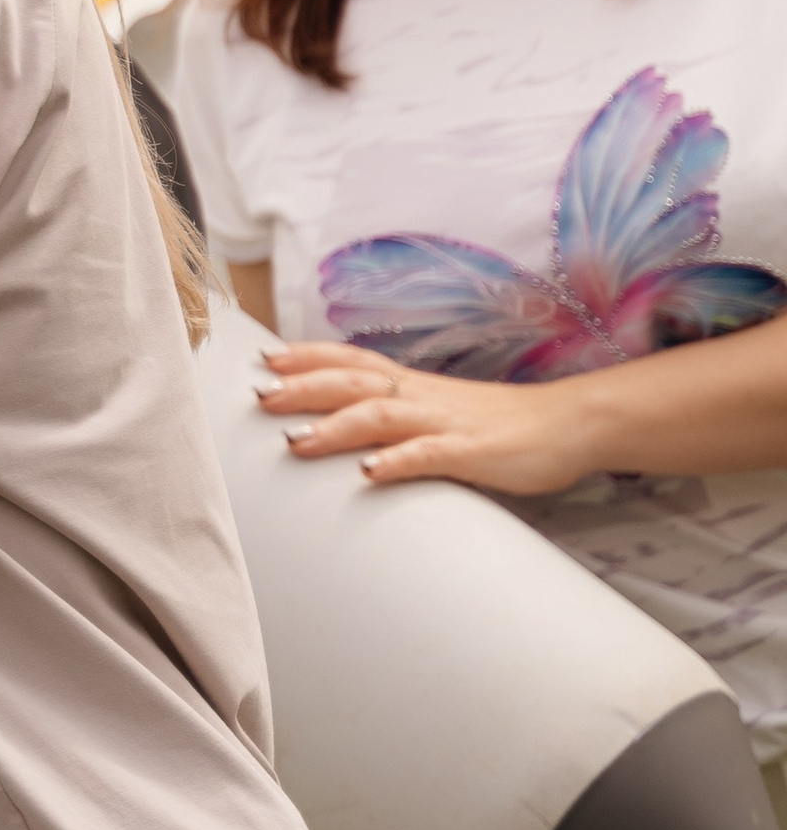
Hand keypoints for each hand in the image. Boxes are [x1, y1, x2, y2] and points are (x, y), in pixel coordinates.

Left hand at [254, 340, 603, 494]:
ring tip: (295, 442)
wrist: (568, 426)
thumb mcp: (441, 410)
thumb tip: (350, 420)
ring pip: (381, 415)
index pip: (351, 359)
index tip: (265, 357)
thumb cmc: (500, 423)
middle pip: (353, 382)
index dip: (309, 356)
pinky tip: (370, 472)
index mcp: (413, 384)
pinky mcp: (471, 452)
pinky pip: (429, 455)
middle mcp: (422, 396)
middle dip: (304, 387)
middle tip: (260, 396)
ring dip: (336, 427)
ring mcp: (445, 423)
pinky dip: (397, 461)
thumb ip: (400, 411)